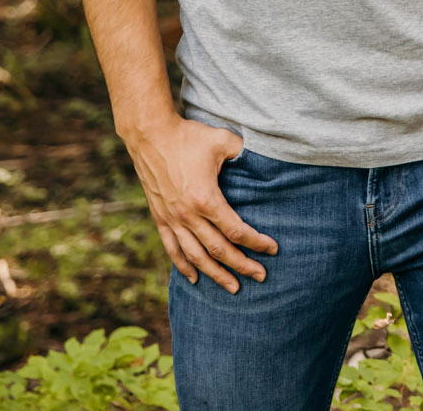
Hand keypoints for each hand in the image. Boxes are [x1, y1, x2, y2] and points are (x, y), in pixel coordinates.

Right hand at [124, 116, 277, 292]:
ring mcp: (172, 219)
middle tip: (261, 276)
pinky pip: (172, 249)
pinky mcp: (160, 217)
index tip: (272, 249)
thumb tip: (263, 157)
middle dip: (242, 266)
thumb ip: (244, 152)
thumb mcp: (222, 140)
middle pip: (220, 250)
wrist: (150, 135)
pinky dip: (184, 266)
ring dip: (216, 274)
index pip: (237, 231)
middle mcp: (188, 215)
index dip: (257, 242)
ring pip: (196, 256)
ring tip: (233, 288)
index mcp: (206, 199)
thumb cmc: (188, 136)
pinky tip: (195, 278)